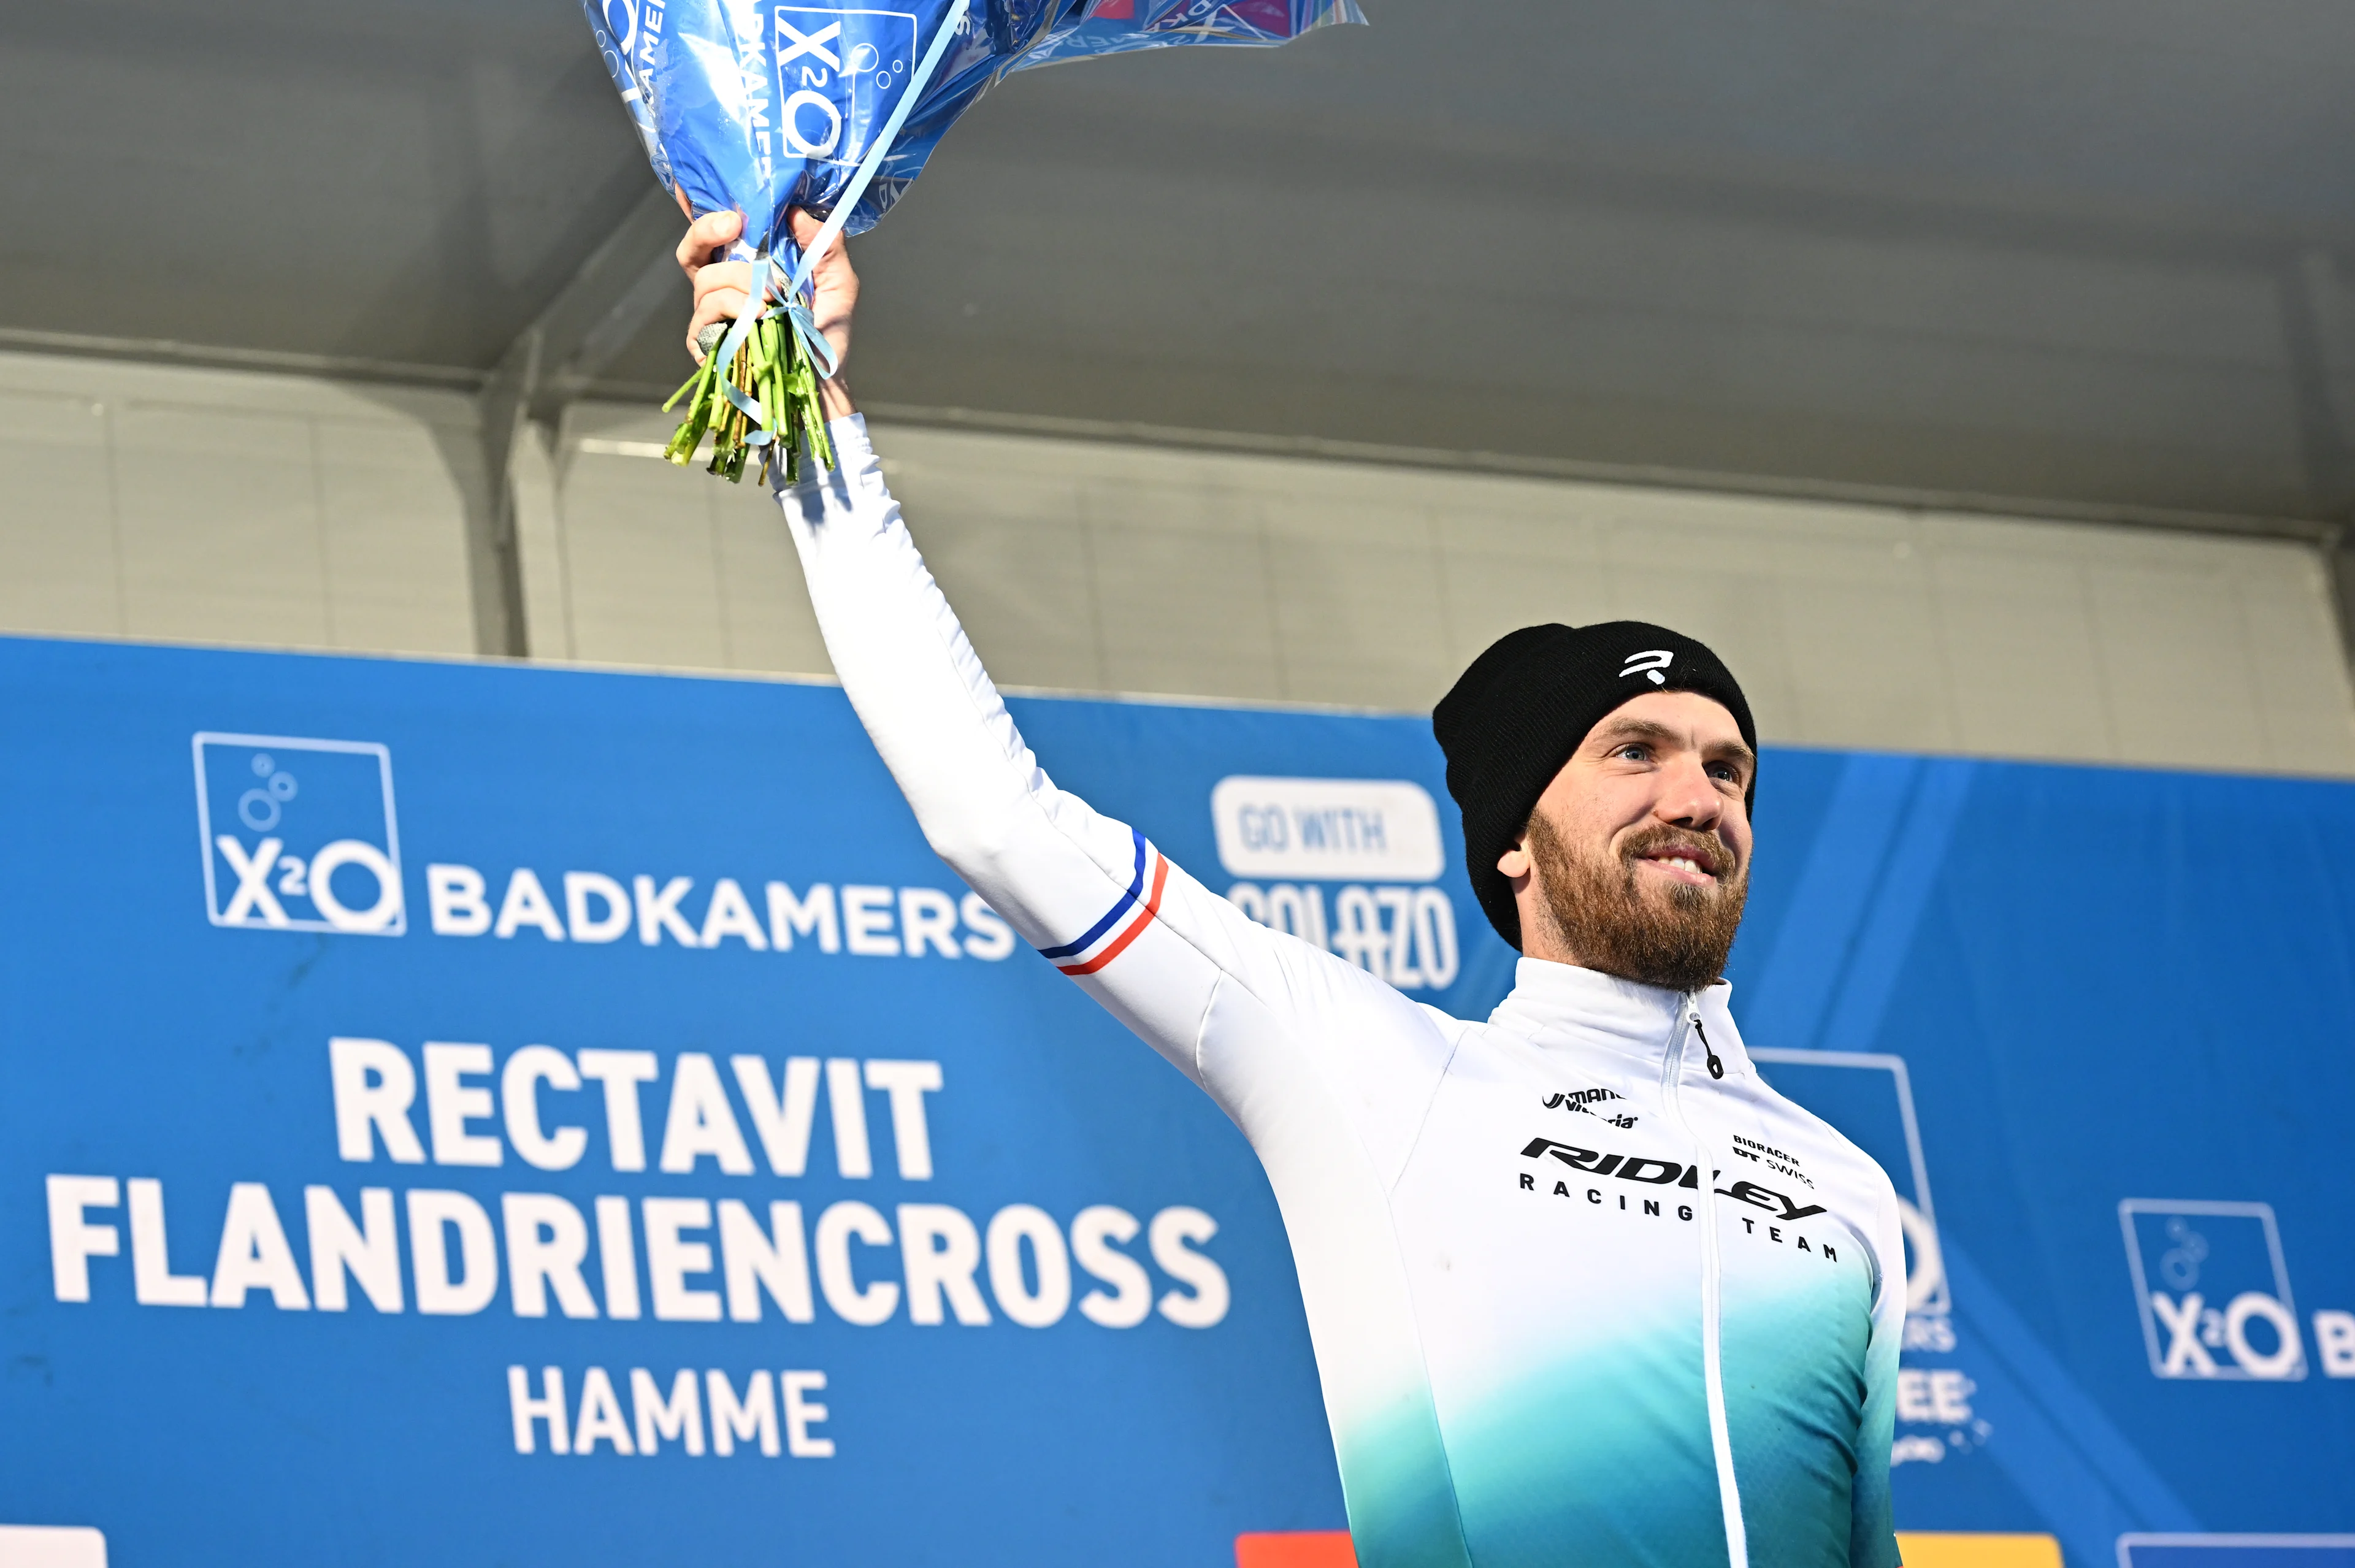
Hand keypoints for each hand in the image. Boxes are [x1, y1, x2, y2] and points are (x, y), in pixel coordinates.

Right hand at [676, 206, 858, 417]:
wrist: (824, 382)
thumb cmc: (828, 335)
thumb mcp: (838, 284)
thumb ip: (825, 246)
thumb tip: (797, 212)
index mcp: (748, 268)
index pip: (713, 235)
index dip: (702, 214)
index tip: (721, 202)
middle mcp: (725, 288)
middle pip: (693, 250)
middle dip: (707, 230)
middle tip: (734, 226)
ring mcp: (712, 315)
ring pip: (706, 280)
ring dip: (741, 282)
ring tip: (772, 300)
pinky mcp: (706, 341)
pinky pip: (706, 311)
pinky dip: (733, 308)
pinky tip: (758, 318)